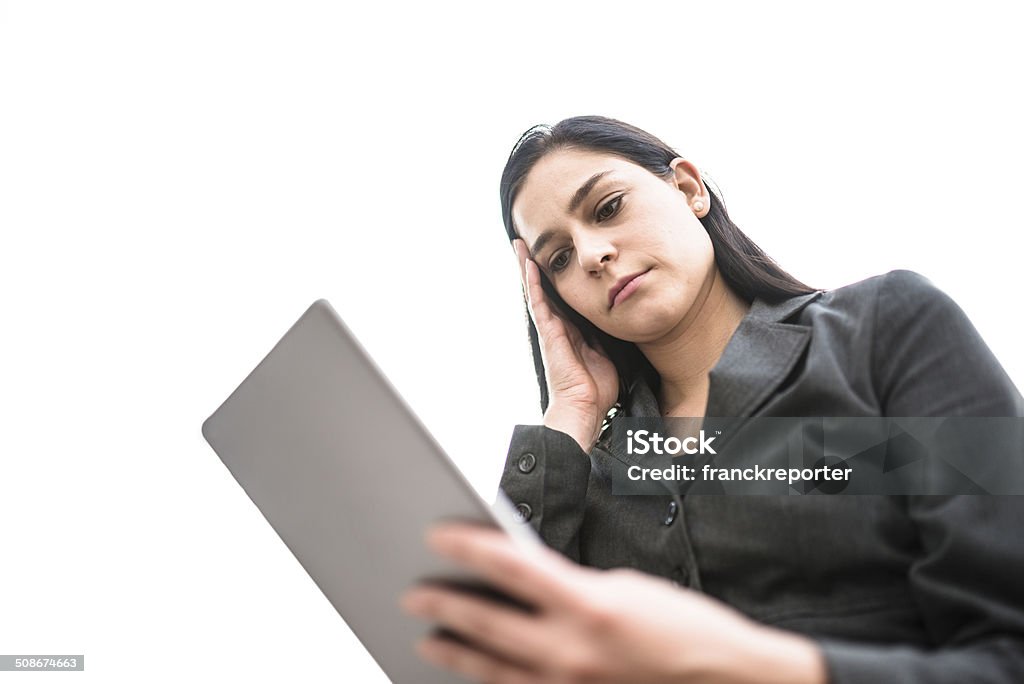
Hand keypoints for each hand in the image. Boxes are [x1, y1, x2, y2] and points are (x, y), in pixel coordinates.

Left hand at [401, 524, 826, 683]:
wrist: (728, 680)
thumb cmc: (686, 631)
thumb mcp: (627, 586)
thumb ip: (572, 584)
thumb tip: (528, 580)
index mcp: (589, 605)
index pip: (510, 565)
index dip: (467, 546)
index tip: (439, 534)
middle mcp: (572, 651)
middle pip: (488, 623)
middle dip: (445, 605)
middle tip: (415, 593)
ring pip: (493, 669)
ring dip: (457, 653)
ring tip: (431, 639)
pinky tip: (477, 678)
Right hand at [514, 239, 618, 451]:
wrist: (585, 408)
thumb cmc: (597, 388)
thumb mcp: (608, 353)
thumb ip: (607, 335)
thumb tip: (619, 318)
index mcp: (572, 331)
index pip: (562, 298)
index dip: (555, 278)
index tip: (552, 257)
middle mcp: (558, 327)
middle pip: (545, 290)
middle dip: (536, 267)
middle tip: (526, 243)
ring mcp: (550, 329)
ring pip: (536, 292)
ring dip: (527, 268)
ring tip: (519, 245)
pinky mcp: (548, 334)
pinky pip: (539, 304)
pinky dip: (532, 284)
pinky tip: (528, 265)